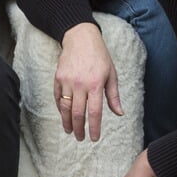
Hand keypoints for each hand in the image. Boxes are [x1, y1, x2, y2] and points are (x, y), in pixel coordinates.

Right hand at [54, 22, 121, 141]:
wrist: (80, 38)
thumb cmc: (99, 56)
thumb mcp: (111, 74)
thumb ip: (113, 96)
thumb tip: (119, 113)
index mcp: (95, 84)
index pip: (94, 112)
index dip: (94, 127)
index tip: (94, 138)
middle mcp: (80, 84)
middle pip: (77, 113)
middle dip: (79, 128)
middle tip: (80, 138)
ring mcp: (67, 81)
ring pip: (64, 107)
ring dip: (66, 122)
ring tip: (69, 131)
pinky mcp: (58, 78)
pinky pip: (57, 97)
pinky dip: (60, 108)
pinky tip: (63, 115)